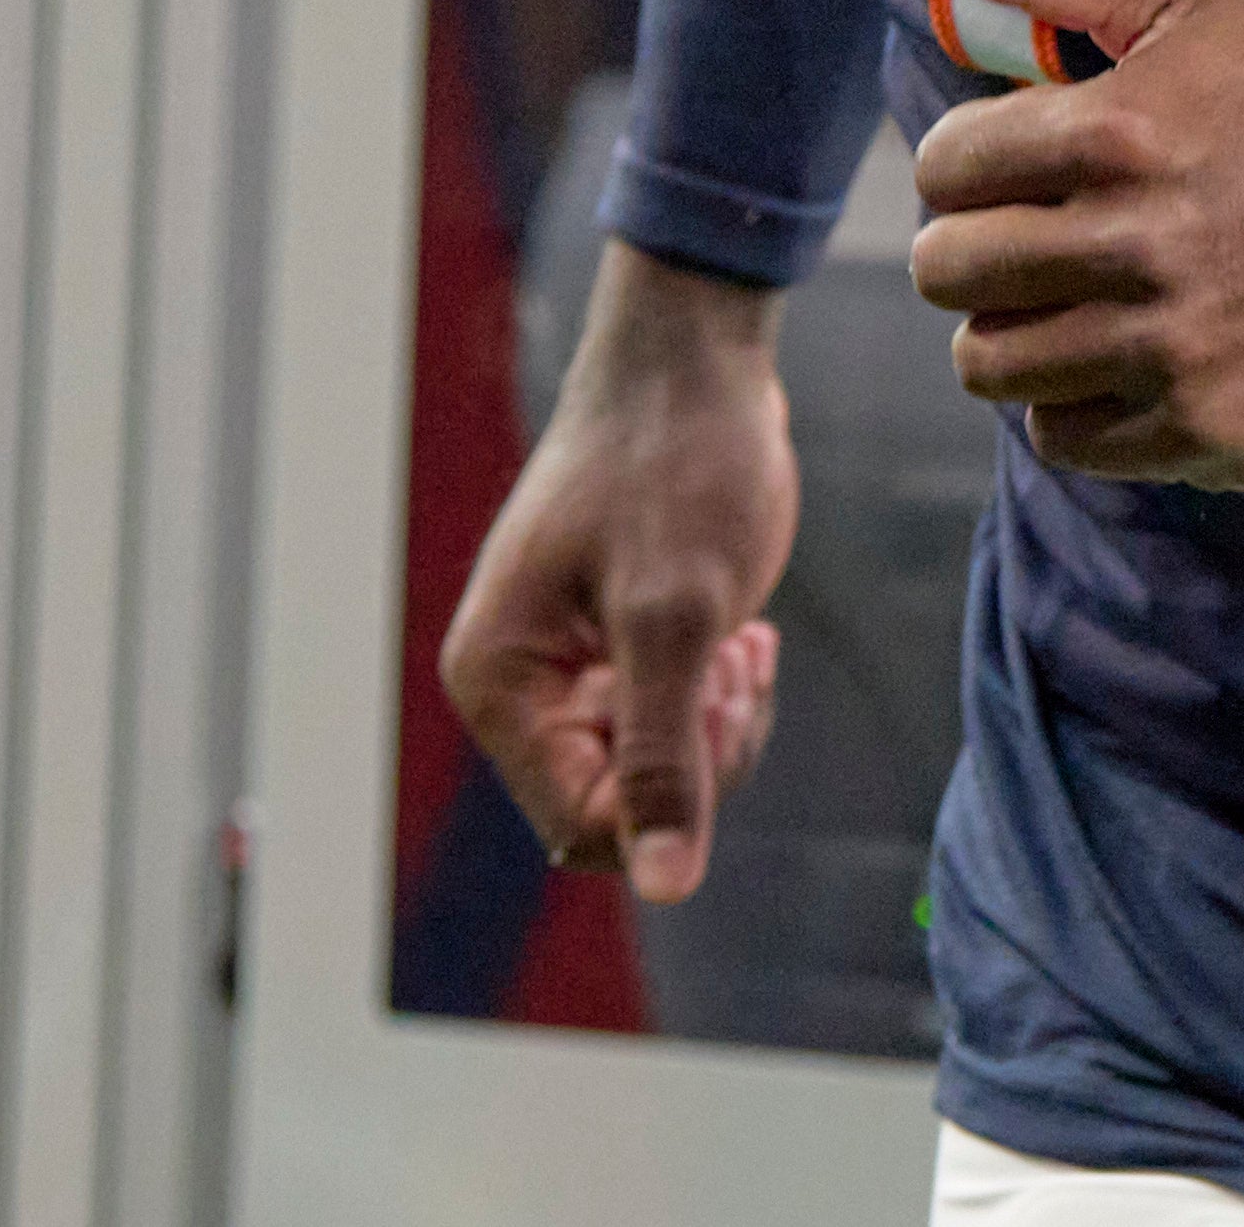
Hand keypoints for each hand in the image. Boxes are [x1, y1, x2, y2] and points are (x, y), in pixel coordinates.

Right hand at [431, 242, 794, 901]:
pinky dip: (720, 694)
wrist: (698, 356)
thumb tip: (663, 887)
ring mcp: (566, 665)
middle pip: (618, 807)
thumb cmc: (677, 462)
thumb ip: (665, 754)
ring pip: (652, 770)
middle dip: (698, 755)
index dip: (667, 796)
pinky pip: (669, 722)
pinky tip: (746, 632)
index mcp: (497, 681)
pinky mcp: (616, 643)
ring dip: (718, 724)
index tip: (714, 700)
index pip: (583, 825)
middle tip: (737, 661)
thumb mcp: (678, 614)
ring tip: (744, 641)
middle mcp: (517, 684)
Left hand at [892, 0, 1243, 490]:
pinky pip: (1064, 437)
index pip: (947, 167)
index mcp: (1121, 131)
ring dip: (1015, 330)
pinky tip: (1121, 356)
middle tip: (1037, 236)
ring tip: (1073, 299)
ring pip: (991, 364)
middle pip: (951, 273)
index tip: (1015, 165)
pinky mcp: (1203, 429)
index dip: (969, 163)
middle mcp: (1138, 245)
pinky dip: (1074, 403)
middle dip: (977, 249)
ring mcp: (1171, 348)